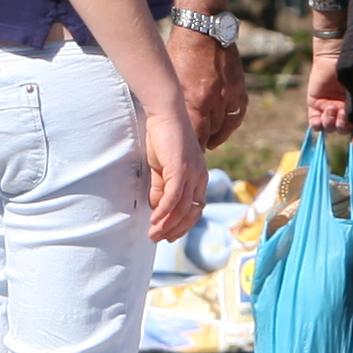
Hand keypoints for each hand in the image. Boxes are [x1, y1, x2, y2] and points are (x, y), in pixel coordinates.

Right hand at [133, 86, 205, 243]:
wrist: (165, 113)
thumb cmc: (163, 137)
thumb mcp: (161, 168)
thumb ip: (160, 188)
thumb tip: (157, 208)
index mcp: (198, 179)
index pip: (194, 210)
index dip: (182, 226)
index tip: (167, 236)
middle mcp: (200, 179)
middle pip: (190, 214)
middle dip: (173, 230)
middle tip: (156, 239)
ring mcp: (192, 174)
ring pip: (182, 209)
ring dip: (166, 225)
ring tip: (152, 234)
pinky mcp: (181, 169)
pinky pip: (174, 198)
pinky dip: (165, 212)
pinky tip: (154, 220)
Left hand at [170, 26, 248, 149]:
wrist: (203, 29)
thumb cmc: (179, 53)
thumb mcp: (169, 79)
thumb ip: (171, 102)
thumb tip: (166, 123)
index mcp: (192, 100)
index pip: (193, 137)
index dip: (188, 150)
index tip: (182, 158)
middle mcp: (212, 101)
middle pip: (208, 135)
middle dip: (199, 145)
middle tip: (191, 154)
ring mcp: (228, 95)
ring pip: (223, 128)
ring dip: (214, 138)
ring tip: (206, 144)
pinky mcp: (238, 88)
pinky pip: (237, 115)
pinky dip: (230, 125)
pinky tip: (222, 130)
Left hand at [303, 42, 350, 135]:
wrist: (337, 54)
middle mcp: (344, 111)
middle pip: (343, 130)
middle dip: (343, 126)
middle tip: (343, 114)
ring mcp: (329, 108)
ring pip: (329, 127)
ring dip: (330, 121)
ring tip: (331, 108)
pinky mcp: (315, 104)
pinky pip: (314, 123)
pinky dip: (316, 124)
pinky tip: (318, 120)